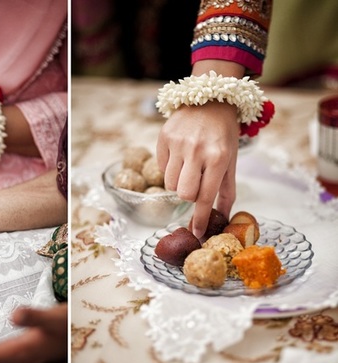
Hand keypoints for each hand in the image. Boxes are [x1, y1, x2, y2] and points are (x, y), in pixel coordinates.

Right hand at [157, 101, 238, 238]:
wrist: (210, 98)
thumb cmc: (223, 133)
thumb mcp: (231, 160)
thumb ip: (226, 190)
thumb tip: (223, 216)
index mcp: (218, 158)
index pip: (205, 197)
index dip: (200, 219)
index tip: (196, 233)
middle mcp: (196, 151)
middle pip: (183, 194)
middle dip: (188, 196)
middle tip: (194, 184)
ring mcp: (178, 143)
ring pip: (170, 183)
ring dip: (178, 183)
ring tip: (187, 168)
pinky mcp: (164, 138)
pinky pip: (161, 167)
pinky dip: (170, 168)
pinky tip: (179, 155)